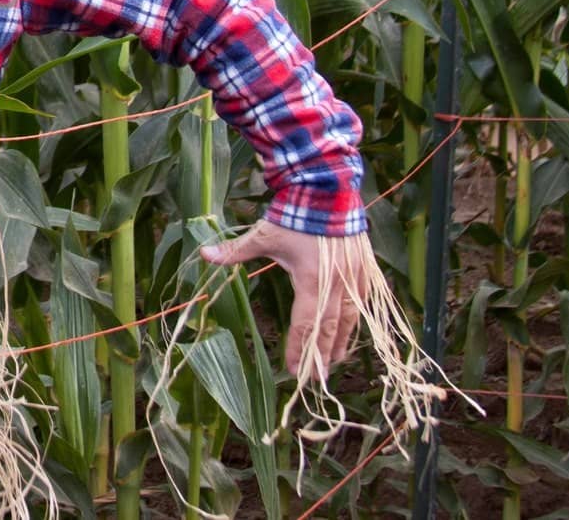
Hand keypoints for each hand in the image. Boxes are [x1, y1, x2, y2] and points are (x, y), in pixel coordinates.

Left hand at [199, 218, 361, 379]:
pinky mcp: (365, 271)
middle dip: (320, 355)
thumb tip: (203, 254)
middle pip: (329, 329)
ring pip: (349, 320)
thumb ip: (235, 251)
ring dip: (340, 343)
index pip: (305, 325)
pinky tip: (348, 334)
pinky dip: (353, 322)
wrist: (329, 190)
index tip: (293, 370)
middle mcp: (336, 284)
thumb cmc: (294, 215)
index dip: (299, 349)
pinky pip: (361, 305)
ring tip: (332, 362)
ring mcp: (354, 279)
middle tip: (314, 378)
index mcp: (312, 280)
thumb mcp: (263, 234)